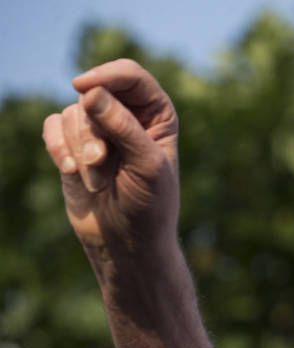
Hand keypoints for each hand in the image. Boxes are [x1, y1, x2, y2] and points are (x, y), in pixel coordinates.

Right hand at [42, 59, 179, 261]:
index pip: (131, 76)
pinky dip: (58, 149)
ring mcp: (99, 130)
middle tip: (101, 162)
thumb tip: (90, 91)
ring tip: (97, 181)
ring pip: (72, 114)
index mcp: (157, 115)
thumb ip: (122, 126)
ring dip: (80, 151)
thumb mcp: (146, 165)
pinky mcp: (72, 146)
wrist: (127, 243)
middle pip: (94, 95)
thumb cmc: (149, 206)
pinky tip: (70, 172)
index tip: (82, 87)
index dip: (107, 76)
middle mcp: (128, 116)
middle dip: (92, 131)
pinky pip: (52, 127)